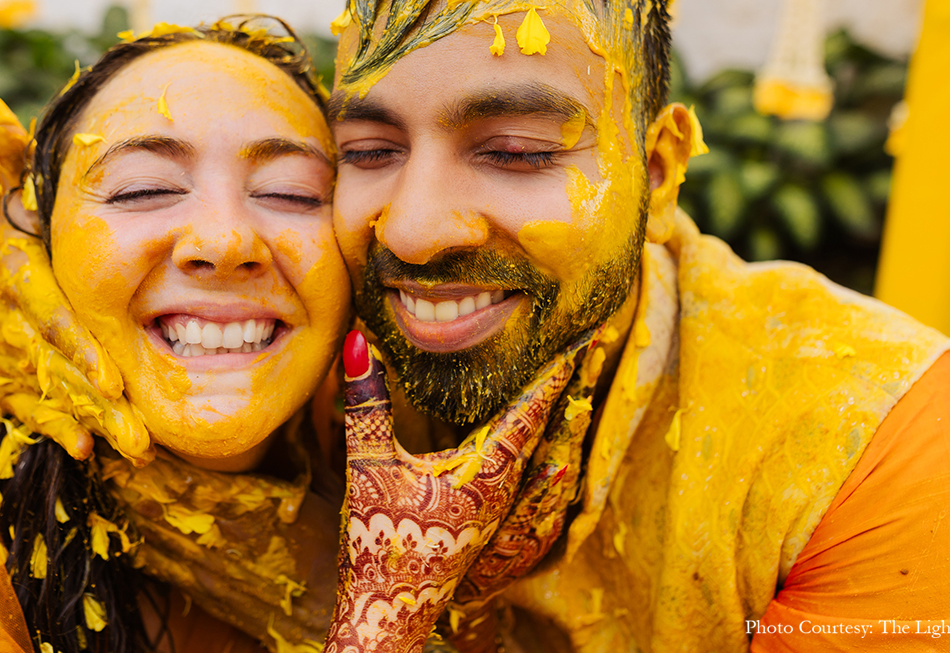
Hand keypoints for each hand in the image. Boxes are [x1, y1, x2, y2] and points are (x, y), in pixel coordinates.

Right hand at [0, 87, 150, 462]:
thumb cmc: (25, 232)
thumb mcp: (19, 190)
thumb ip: (10, 152)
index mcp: (16, 274)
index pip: (47, 315)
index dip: (77, 344)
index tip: (114, 376)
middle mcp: (7, 318)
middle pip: (53, 363)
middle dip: (92, 397)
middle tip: (136, 427)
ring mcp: (7, 353)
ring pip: (49, 393)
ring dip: (86, 422)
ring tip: (131, 446)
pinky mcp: (10, 379)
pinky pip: (33, 411)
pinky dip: (58, 430)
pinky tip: (88, 450)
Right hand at [324, 331, 587, 652]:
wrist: (387, 610)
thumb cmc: (379, 540)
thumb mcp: (369, 464)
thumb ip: (366, 402)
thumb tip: (359, 343)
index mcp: (488, 473)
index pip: (531, 409)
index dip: (555, 371)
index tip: (581, 339)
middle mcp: (508, 491)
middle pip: (548, 428)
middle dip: (566, 387)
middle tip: (589, 347)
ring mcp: (506, 512)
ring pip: (545, 455)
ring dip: (559, 418)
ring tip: (577, 383)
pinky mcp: (497, 525)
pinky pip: (534, 481)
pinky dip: (546, 451)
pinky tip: (549, 442)